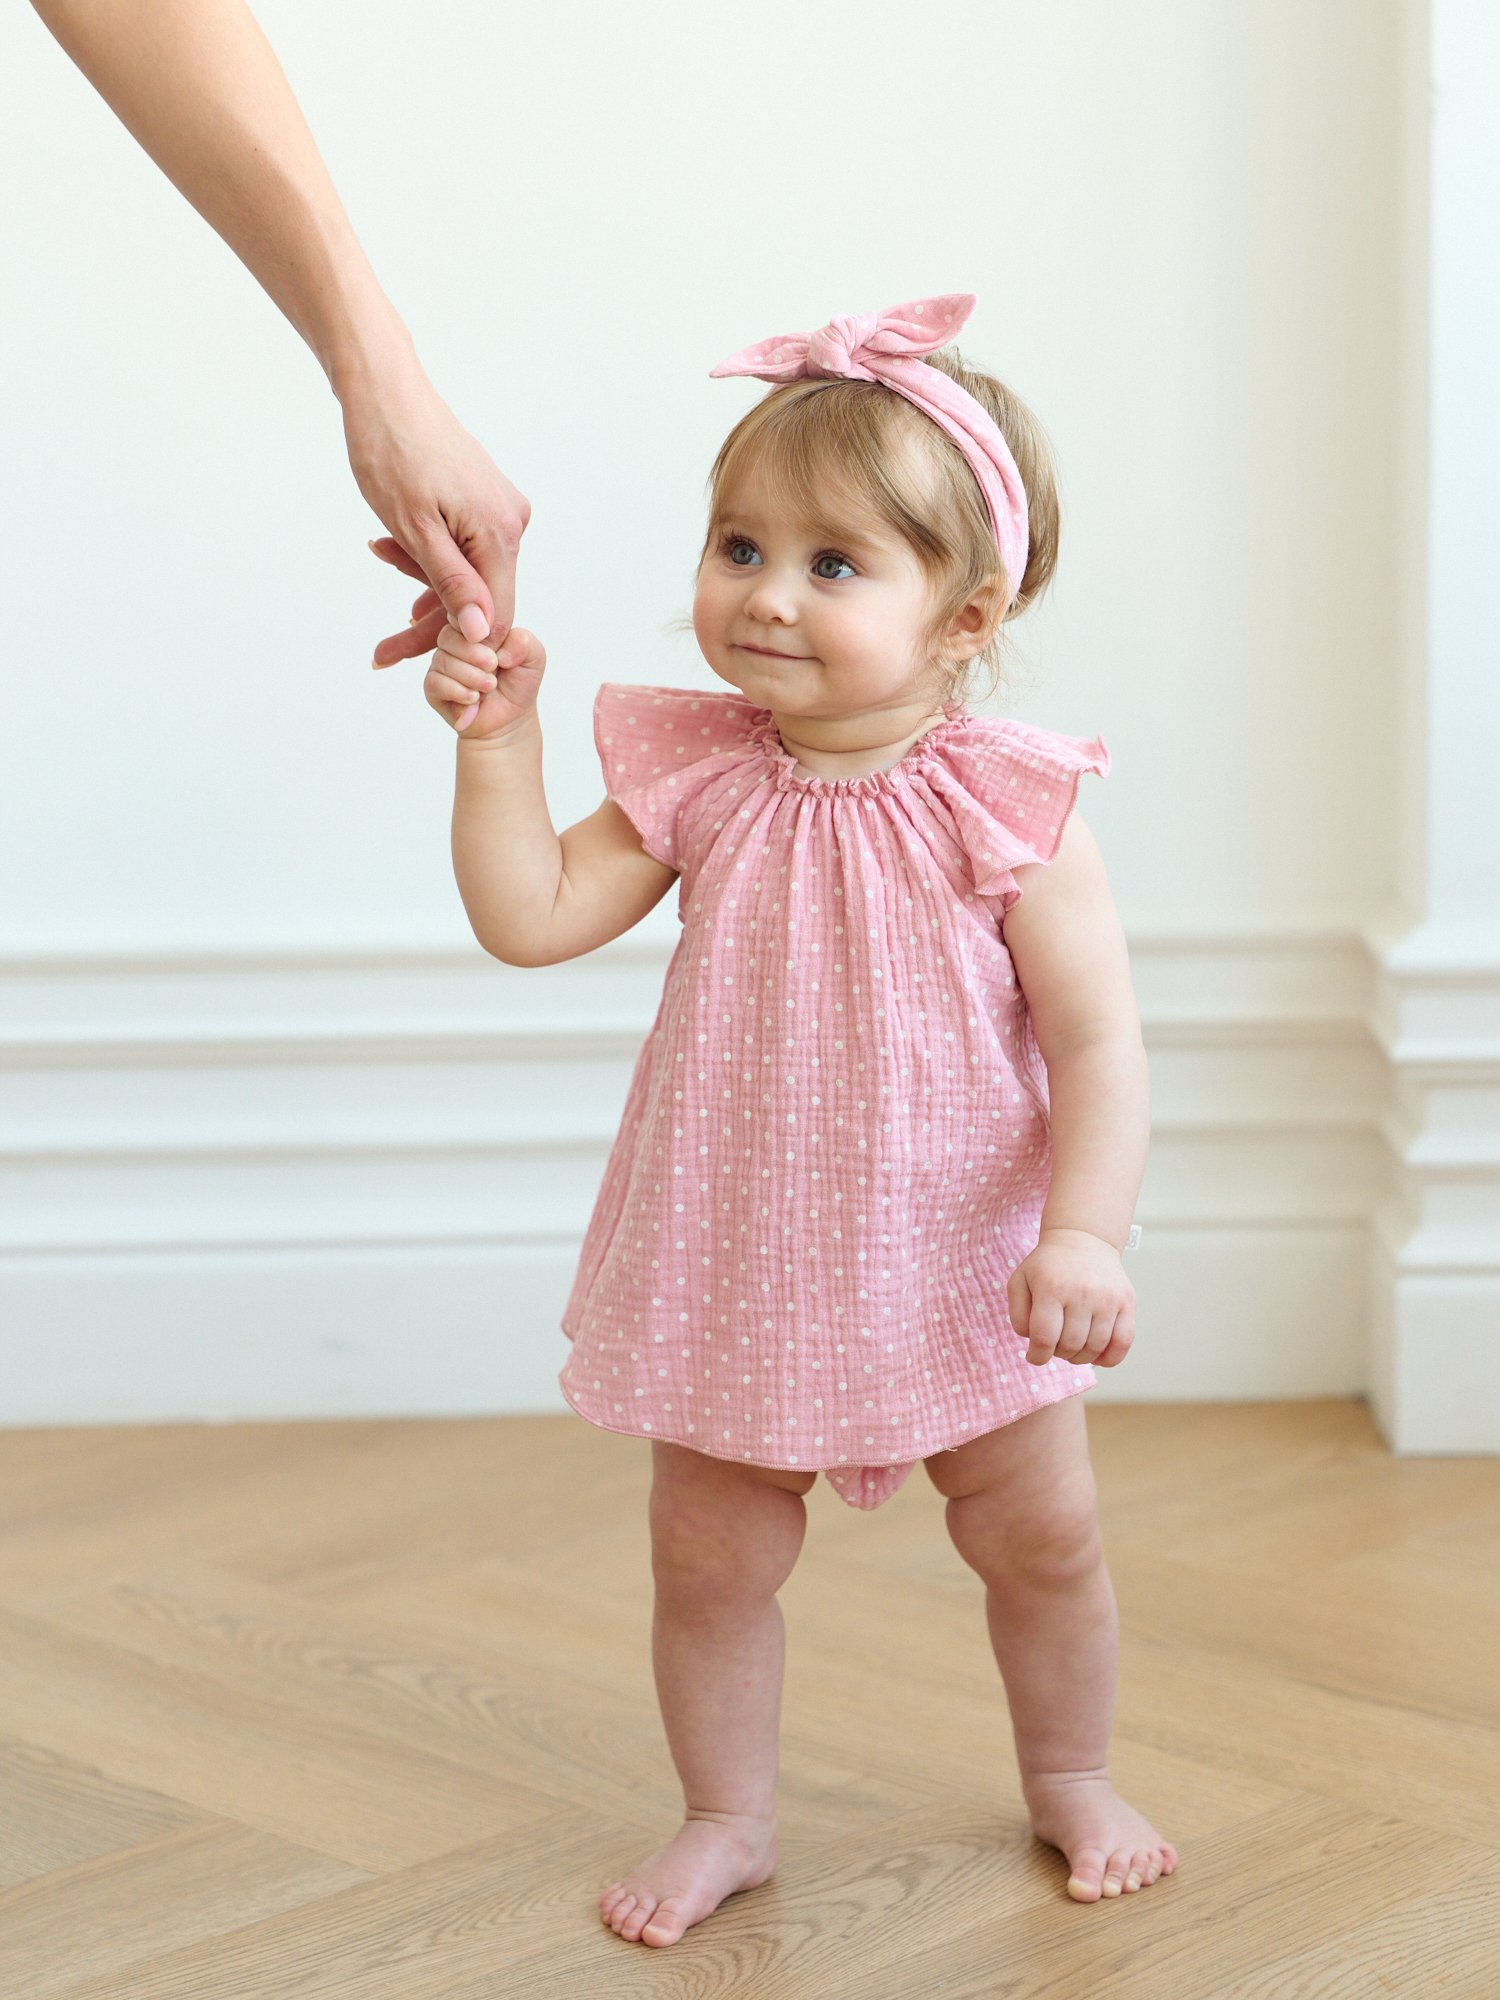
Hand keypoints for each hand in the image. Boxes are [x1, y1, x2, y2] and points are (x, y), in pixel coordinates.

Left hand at [346, 365, 529, 663]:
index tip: (414, 664)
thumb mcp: (415, 529)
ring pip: (470, 571)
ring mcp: (501, 508)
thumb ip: (453, 584)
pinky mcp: (485, 498)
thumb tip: (482, 632)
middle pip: (482, 596)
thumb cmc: (392, 451)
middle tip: (382, 649)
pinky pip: (465, 545)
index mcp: (501, 533)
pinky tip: (395, 545)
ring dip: (425, 579)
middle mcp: (512, 522)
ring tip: (380, 550)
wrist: (385, 390)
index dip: (459, 646)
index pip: (496, 615)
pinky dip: (432, 554)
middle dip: (431, 618)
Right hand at [423, 617, 546, 739]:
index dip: (479, 629)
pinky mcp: (433, 685)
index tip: (496, 648)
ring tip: (489, 686)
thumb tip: (498, 650)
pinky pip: (436, 682)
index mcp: (474, 625)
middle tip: (493, 667)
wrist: (510, 716)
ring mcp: (441, 662)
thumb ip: (523, 642)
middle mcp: (454, 640)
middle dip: (477, 655)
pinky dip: (459, 692)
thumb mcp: (534, 657)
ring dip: (472, 677)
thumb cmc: (518, 682)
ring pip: (443, 660)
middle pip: (449, 635)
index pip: (464, 612)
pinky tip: (474, 699)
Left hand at [1007, 1228, 1135, 1369]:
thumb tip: (1034, 1344)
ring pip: (1095, 1348)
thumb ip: (1018, 1316)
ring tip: (1073, 1346)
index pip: (1044, 1339)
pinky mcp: (1127, 1302)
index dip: (1037, 1356)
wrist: (1083, 1239)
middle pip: (1070, 1346)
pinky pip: (1123, 1342)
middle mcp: (1082, 1293)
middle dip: (1058, 1353)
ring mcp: (1108, 1298)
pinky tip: (1096, 1355)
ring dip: (1081, 1357)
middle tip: (1055, 1343)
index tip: (1035, 1356)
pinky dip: (1109, 1358)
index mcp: (1051, 1288)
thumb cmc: (1049, 1266)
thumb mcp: (1020, 1282)